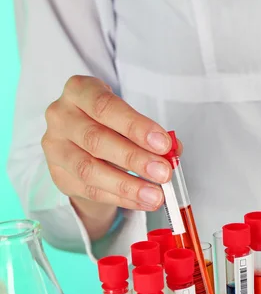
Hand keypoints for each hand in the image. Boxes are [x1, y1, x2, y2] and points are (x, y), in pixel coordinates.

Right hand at [42, 76, 176, 238]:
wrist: (83, 145)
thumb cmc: (110, 125)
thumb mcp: (129, 120)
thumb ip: (150, 134)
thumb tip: (172, 153)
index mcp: (79, 91)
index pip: (105, 106)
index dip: (136, 126)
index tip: (163, 144)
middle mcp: (61, 116)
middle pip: (96, 140)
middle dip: (134, 159)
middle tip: (163, 173)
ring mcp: (54, 147)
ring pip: (89, 170)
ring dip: (127, 185)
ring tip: (155, 195)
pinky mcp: (58, 175)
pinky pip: (91, 191)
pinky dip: (121, 198)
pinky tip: (142, 201)